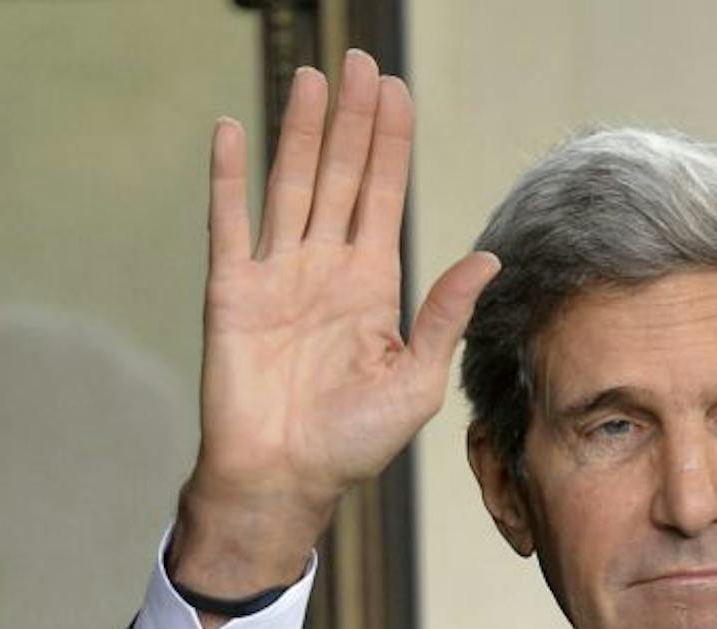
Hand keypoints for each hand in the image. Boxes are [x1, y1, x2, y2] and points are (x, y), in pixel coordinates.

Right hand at [173, 50, 498, 600]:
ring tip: (313, 77)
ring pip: (291, 185)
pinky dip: (229, 177)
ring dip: (300, 131)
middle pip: (340, 177)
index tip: (396, 92)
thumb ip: (444, 315)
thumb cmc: (352, 443)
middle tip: (361, 61)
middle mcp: (324, 269)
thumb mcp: (416, 380)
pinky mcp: (231, 291)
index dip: (389, 145)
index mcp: (371, 286)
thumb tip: (488, 259)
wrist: (285, 478)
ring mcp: (276, 275)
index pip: (383, 197)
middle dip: (352, 121)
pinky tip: (232, 130)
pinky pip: (229, 223)